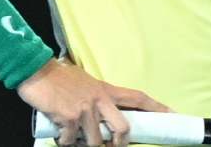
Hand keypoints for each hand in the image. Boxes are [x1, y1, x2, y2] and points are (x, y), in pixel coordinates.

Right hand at [18, 57, 170, 146]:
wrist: (36, 71)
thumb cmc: (58, 77)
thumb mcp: (85, 81)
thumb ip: (96, 95)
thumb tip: (100, 111)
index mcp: (106, 90)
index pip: (138, 97)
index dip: (157, 107)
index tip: (174, 114)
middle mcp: (100, 100)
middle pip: (123, 128)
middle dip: (119, 144)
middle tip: (110, 146)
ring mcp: (86, 110)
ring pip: (96, 141)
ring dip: (84, 144)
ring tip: (73, 136)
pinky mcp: (70, 118)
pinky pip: (71, 142)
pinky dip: (64, 142)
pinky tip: (59, 134)